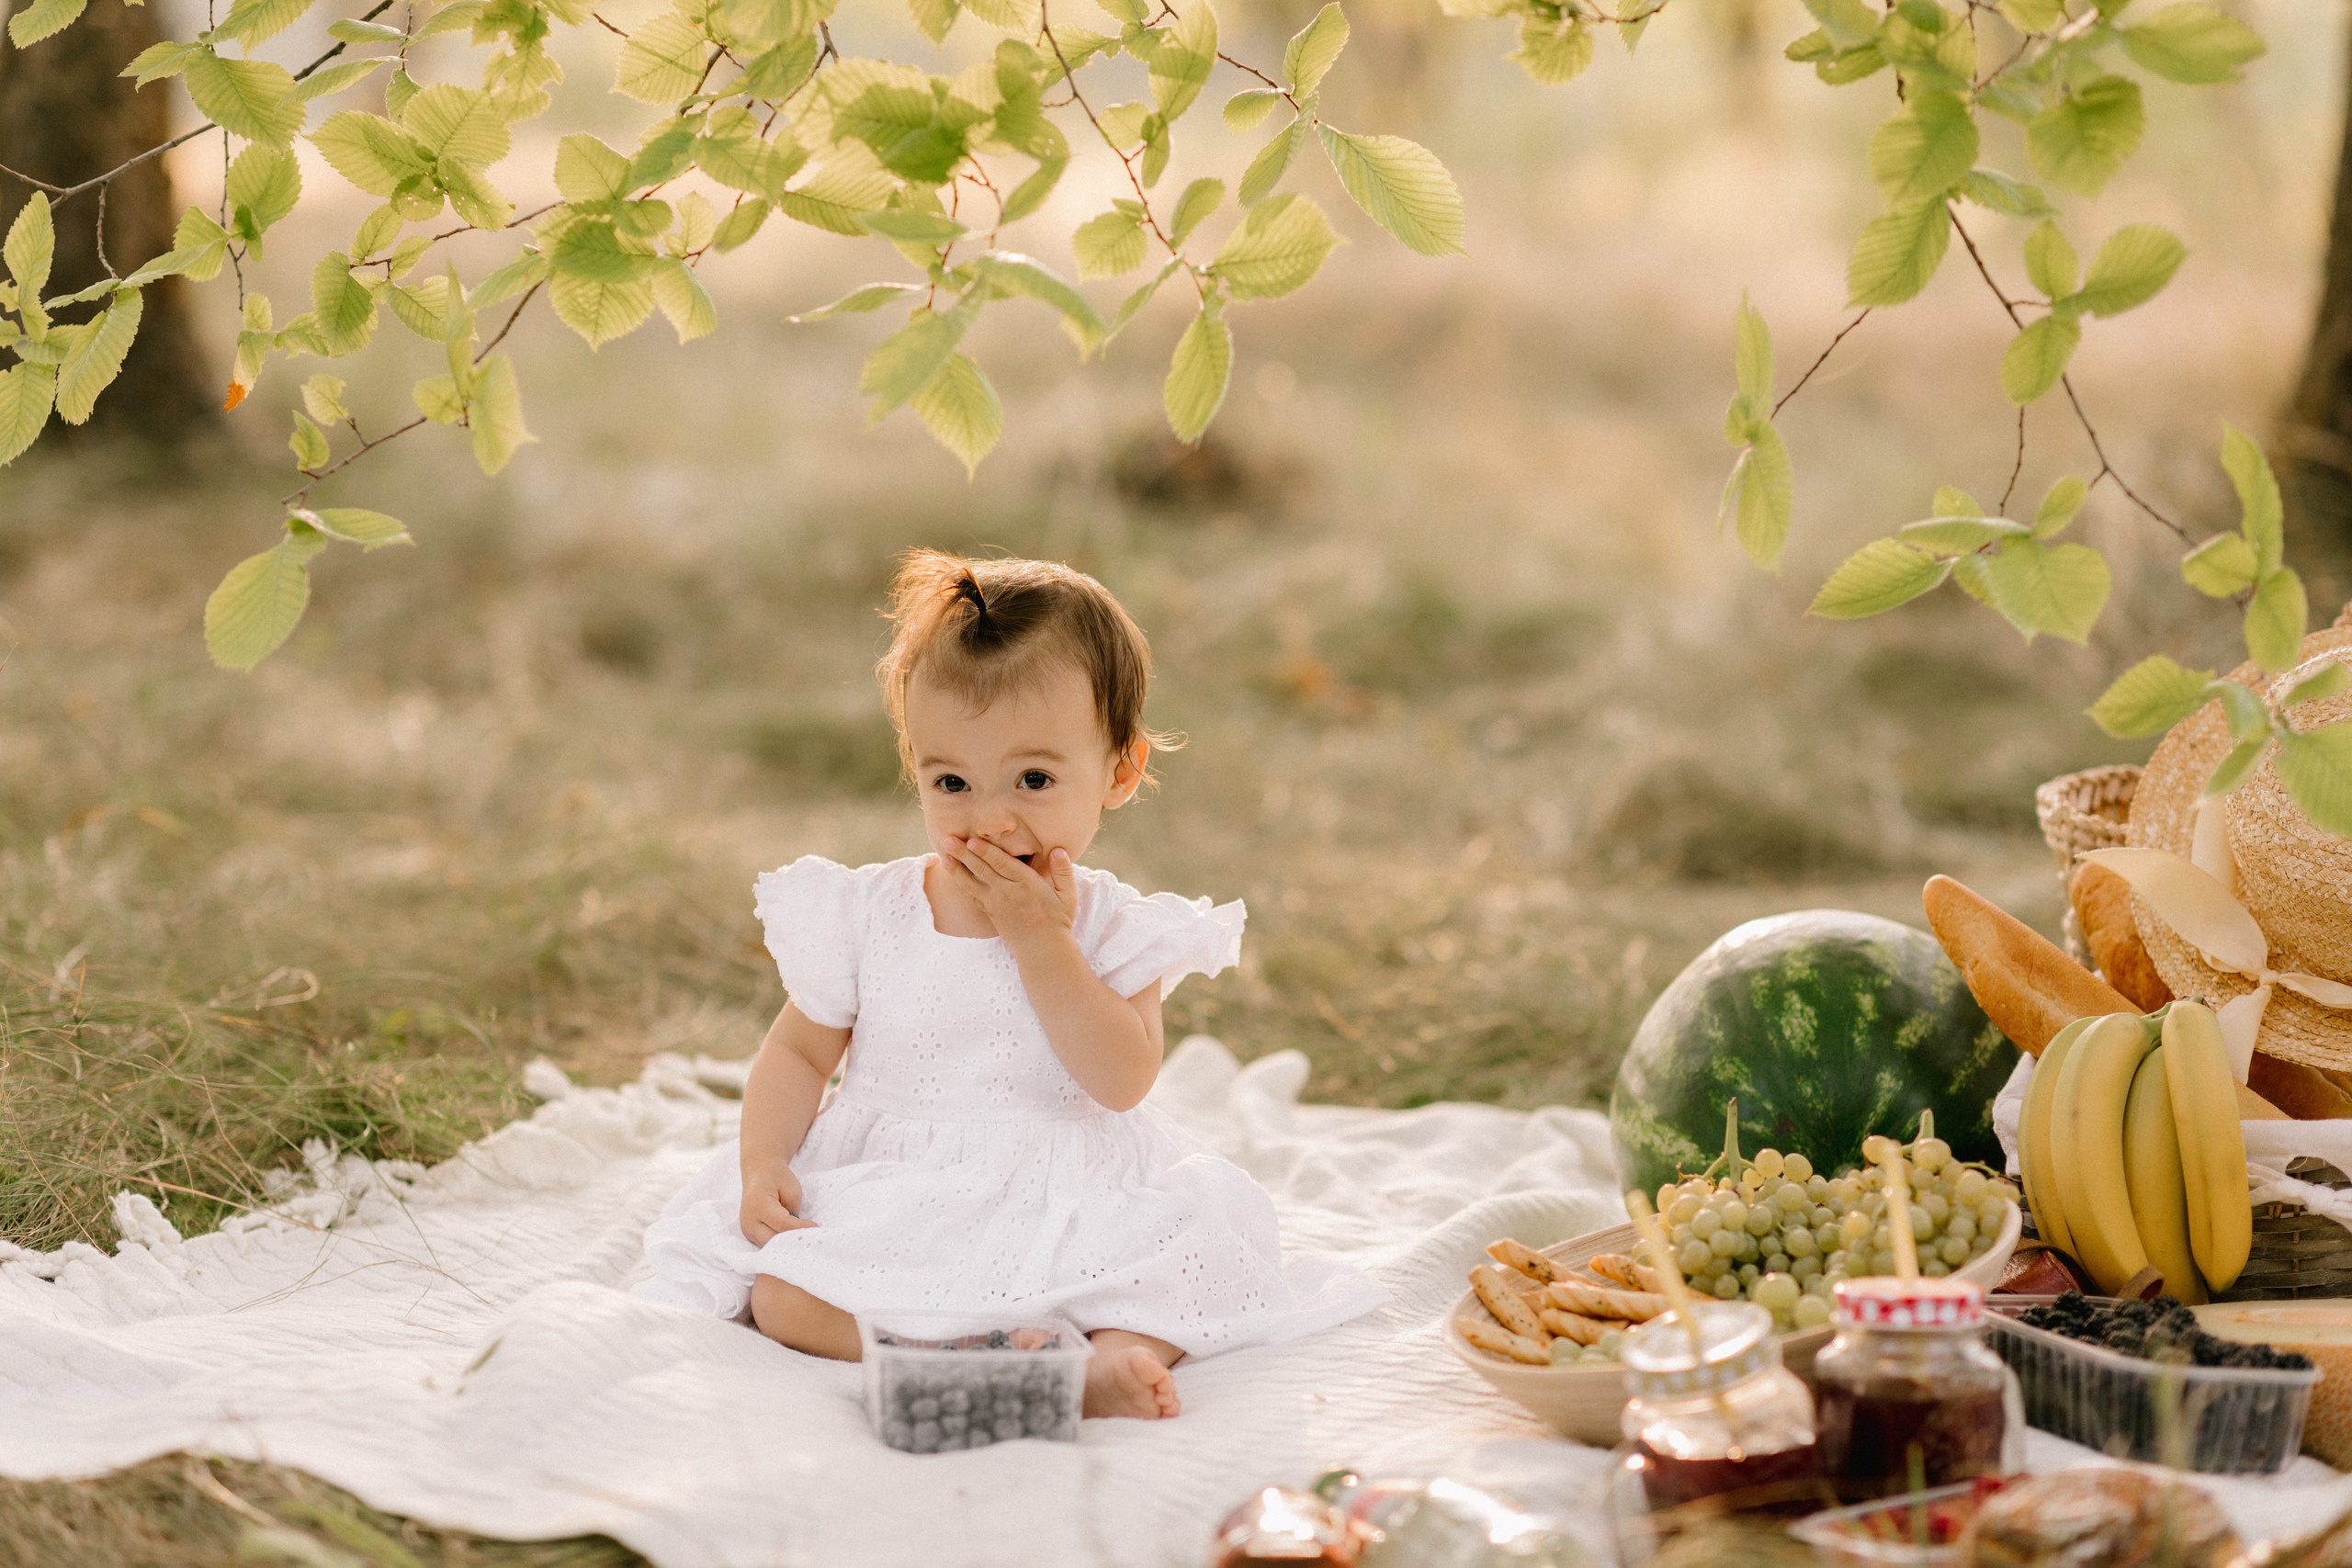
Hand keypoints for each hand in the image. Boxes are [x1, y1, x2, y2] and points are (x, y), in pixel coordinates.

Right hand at [740, 1163, 814, 1245]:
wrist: (759, 1172)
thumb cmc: (776, 1177)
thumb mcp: (791, 1189)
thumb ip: (794, 1211)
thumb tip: (797, 1231)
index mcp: (758, 1205)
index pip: (782, 1224)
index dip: (800, 1228)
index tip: (815, 1227)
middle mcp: (749, 1220)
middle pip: (772, 1241)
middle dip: (791, 1241)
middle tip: (809, 1236)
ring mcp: (747, 1228)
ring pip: (768, 1246)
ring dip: (784, 1244)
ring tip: (800, 1237)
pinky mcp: (749, 1233)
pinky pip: (765, 1243)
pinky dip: (777, 1243)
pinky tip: (789, 1237)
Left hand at [942, 837, 1076, 943]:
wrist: (1043, 950)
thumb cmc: (1057, 920)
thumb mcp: (1067, 895)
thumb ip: (1063, 871)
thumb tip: (1058, 850)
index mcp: (1026, 883)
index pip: (1001, 863)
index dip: (986, 851)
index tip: (972, 840)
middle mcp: (1007, 892)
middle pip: (982, 869)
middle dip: (964, 853)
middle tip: (949, 840)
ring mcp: (996, 904)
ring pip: (972, 883)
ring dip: (957, 868)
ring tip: (944, 856)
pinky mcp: (990, 913)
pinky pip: (973, 896)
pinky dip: (962, 884)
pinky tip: (955, 874)